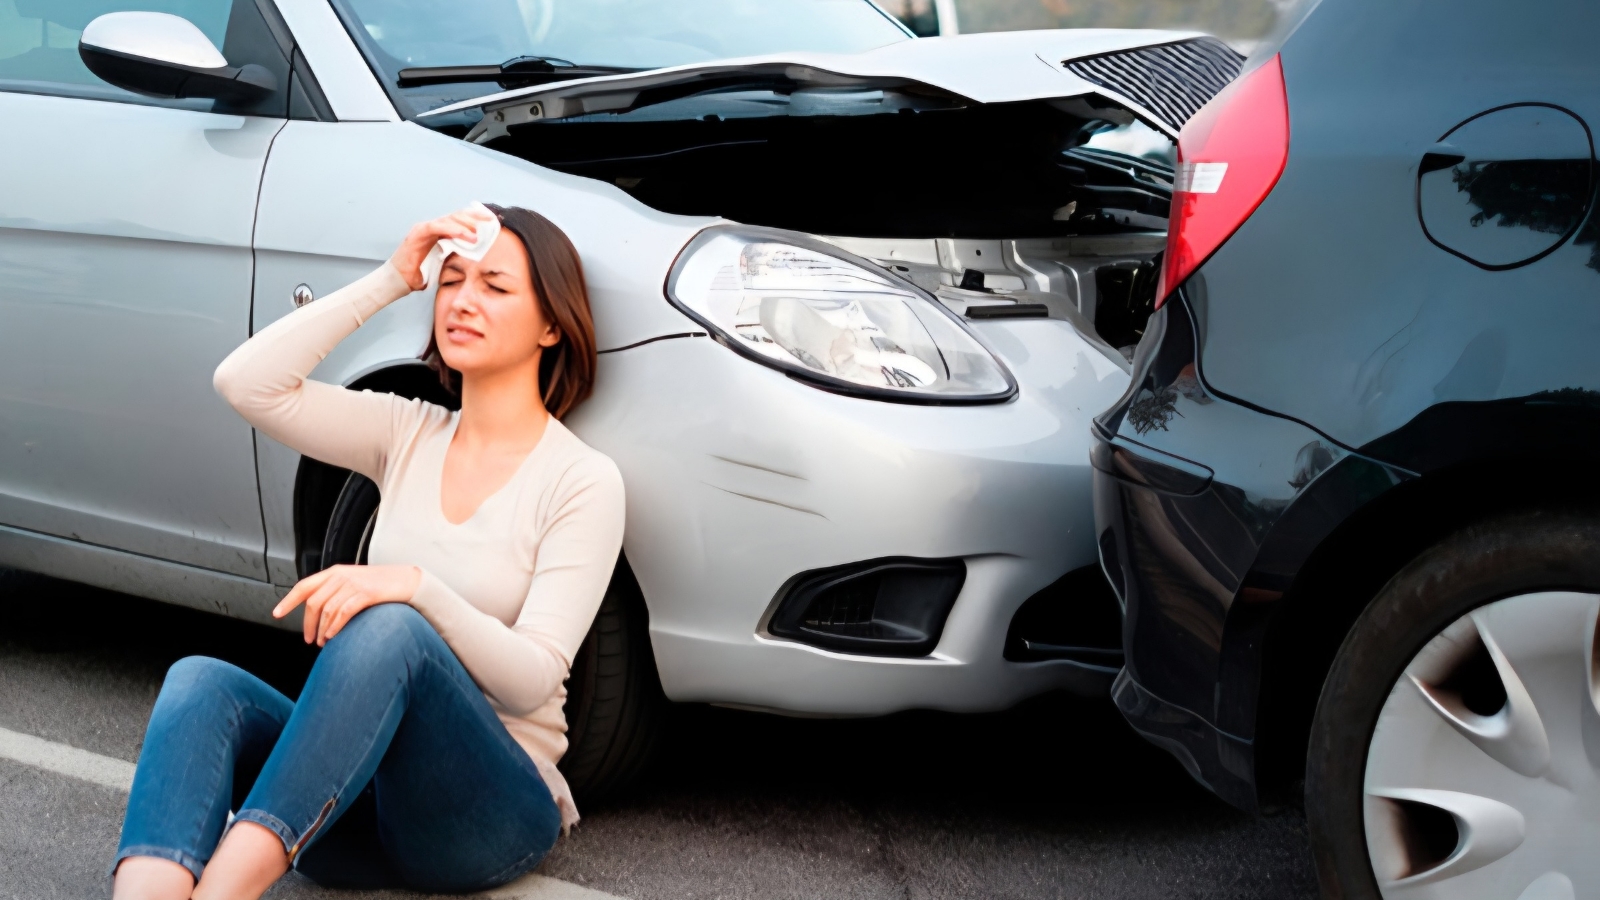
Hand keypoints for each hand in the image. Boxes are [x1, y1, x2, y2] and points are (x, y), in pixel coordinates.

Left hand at [273, 564, 421, 645]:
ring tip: (323, 642)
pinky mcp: (366, 593)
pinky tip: (333, 636)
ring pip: (327, 610)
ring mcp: (353, 583)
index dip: (288, 601)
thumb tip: (318, 613)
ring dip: (322, 630)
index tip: (276, 614)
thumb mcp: (354, 583)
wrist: (407, 580)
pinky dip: (335, 627)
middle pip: (313, 602)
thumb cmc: (381, 585)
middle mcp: (340, 575)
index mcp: (334, 572)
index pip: (304, 586)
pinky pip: (343, 612)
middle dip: (308, 624)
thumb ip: (336, 592)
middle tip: (309, 640)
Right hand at [388, 206, 496, 290]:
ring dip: (466, 225)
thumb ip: (455, 255)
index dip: (476, 218)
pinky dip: (453, 230)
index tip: (492, 221)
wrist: (398, 281)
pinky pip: (438, 227)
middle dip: (475, 217)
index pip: (460, 220)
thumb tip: (474, 254)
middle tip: (491, 220)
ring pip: (449, 219)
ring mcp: (425, 228)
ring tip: (479, 233)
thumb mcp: (443, 264)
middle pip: (457, 216)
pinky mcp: (419, 233)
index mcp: (439, 233)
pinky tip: (466, 235)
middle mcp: (432, 227)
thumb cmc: (419, 274)